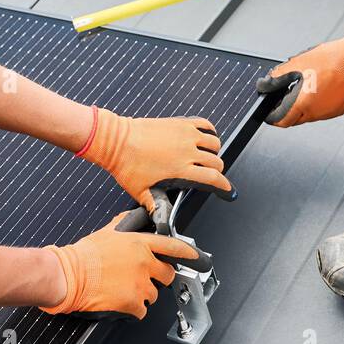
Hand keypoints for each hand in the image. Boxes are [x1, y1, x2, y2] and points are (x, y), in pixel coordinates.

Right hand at [41, 211, 202, 318]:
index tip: (197, 257)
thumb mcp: (107, 233)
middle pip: (167, 274)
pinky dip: (132, 310)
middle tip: (144, 279)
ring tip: (123, 290)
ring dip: (142, 295)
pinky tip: (120, 302)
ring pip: (153, 295)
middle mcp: (143, 262)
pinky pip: (141, 311)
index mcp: (139, 243)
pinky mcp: (132, 302)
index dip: (188, 252)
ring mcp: (139, 283)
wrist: (69, 275)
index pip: (172, 246)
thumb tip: (130, 220)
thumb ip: (124, 227)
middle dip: (158, 278)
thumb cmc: (83, 256)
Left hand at [78, 108, 232, 211]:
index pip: (213, 178)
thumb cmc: (126, 164)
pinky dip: (209, 131)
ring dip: (214, 151)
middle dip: (217, 171)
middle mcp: (187, 150)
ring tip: (207, 157)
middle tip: (211, 175)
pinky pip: (204, 124)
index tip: (227, 189)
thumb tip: (160, 221)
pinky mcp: (179, 122)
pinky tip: (204, 137)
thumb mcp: (141, 192)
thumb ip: (154, 207)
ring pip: (214, 142)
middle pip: (216, 161)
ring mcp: (185, 134)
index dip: (224, 185)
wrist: (116, 140)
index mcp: (180, 169)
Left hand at [256, 20, 343, 126]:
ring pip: (308, 116)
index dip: (272, 115)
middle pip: (294, 119)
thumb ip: (277, 77)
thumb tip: (265, 84)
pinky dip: (316, 103)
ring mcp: (329, 113)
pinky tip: (318, 87)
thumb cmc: (332, 59)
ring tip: (304, 86)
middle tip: (285, 94)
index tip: (269, 110)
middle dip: (286, 109)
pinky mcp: (339, 109)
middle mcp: (317, 113)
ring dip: (302, 106)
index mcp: (304, 104)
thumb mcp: (297, 63)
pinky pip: (322, 111)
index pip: (281, 121)